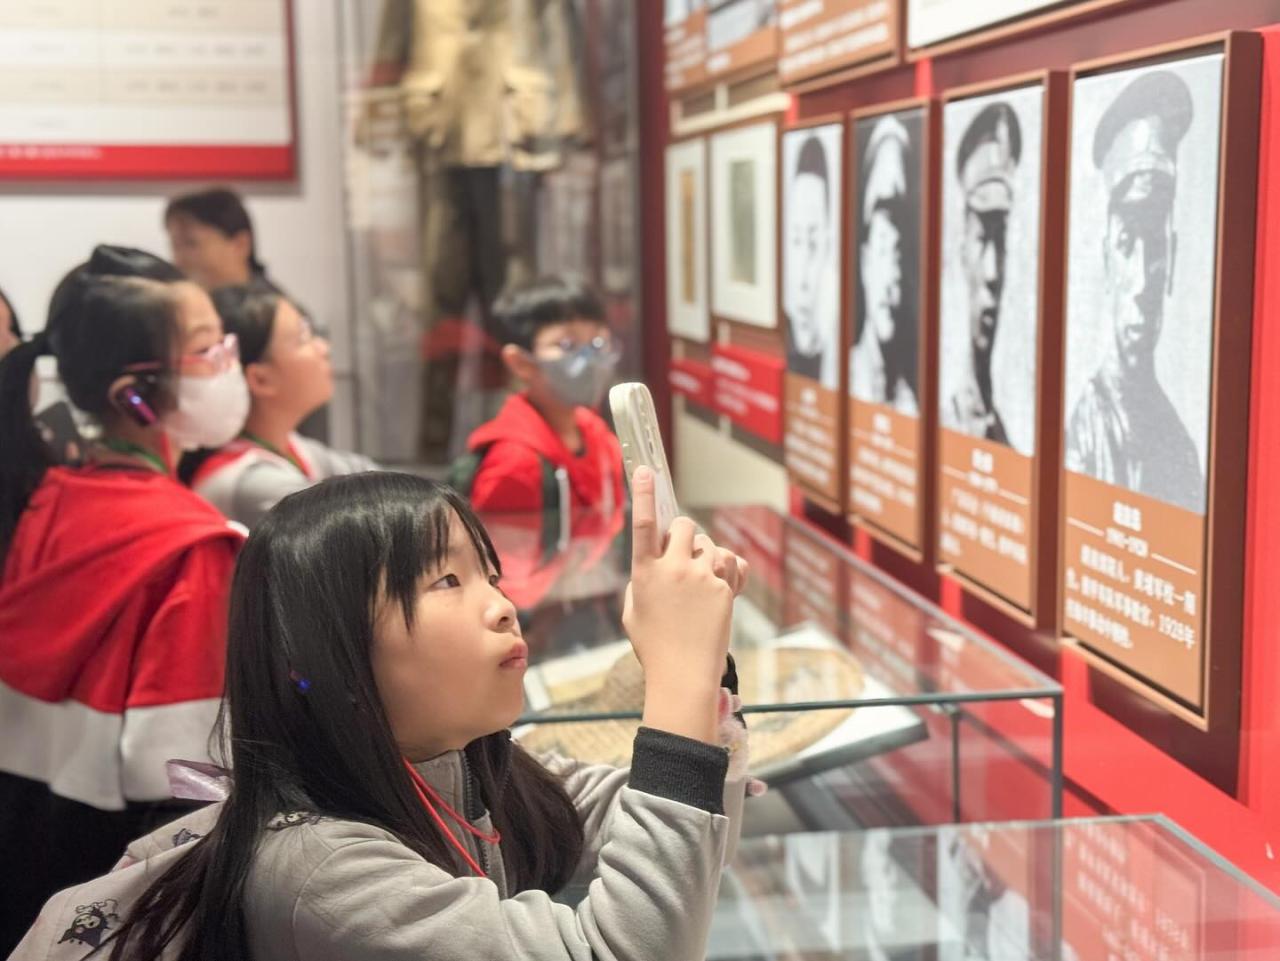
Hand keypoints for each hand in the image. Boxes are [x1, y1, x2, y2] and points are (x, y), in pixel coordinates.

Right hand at [623, 468, 735, 742]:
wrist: (684, 675)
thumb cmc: (654, 647)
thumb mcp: (634, 612)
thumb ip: (643, 581)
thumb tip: (656, 564)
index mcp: (644, 574)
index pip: (642, 524)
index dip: (643, 494)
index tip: (645, 469)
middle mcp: (672, 570)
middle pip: (684, 525)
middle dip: (684, 533)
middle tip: (683, 555)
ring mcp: (701, 577)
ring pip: (709, 544)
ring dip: (706, 557)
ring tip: (701, 587)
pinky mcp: (724, 588)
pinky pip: (731, 562)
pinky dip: (728, 570)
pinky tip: (721, 587)